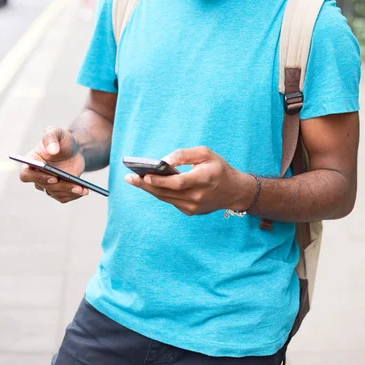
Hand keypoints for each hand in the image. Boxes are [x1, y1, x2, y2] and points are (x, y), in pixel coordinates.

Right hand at [19, 126, 86, 202]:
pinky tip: (84, 190)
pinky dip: (73, 195)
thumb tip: (52, 151)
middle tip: (74, 185)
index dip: (37, 178)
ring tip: (83, 188)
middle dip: (60, 186)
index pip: (26, 175)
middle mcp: (36, 175)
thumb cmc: (62, 139)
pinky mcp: (57, 190)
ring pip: (54, 193)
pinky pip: (63, 197)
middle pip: (43, 186)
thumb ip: (51, 137)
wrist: (75, 149)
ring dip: (69, 191)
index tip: (53, 176)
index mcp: (30, 162)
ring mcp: (46, 184)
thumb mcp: (56, 132)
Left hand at [124, 146, 254, 215]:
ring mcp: (193, 207)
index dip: (160, 180)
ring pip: (165, 198)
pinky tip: (149, 184)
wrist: (234, 191)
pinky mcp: (190, 211)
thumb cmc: (219, 168)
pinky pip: (170, 200)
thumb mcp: (206, 153)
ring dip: (149, 189)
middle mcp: (198, 196)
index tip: (144, 175)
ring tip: (134, 180)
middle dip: (146, 184)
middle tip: (129, 178)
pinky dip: (159, 192)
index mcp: (203, 179)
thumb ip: (184, 154)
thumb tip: (164, 161)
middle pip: (167, 192)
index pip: (178, 182)